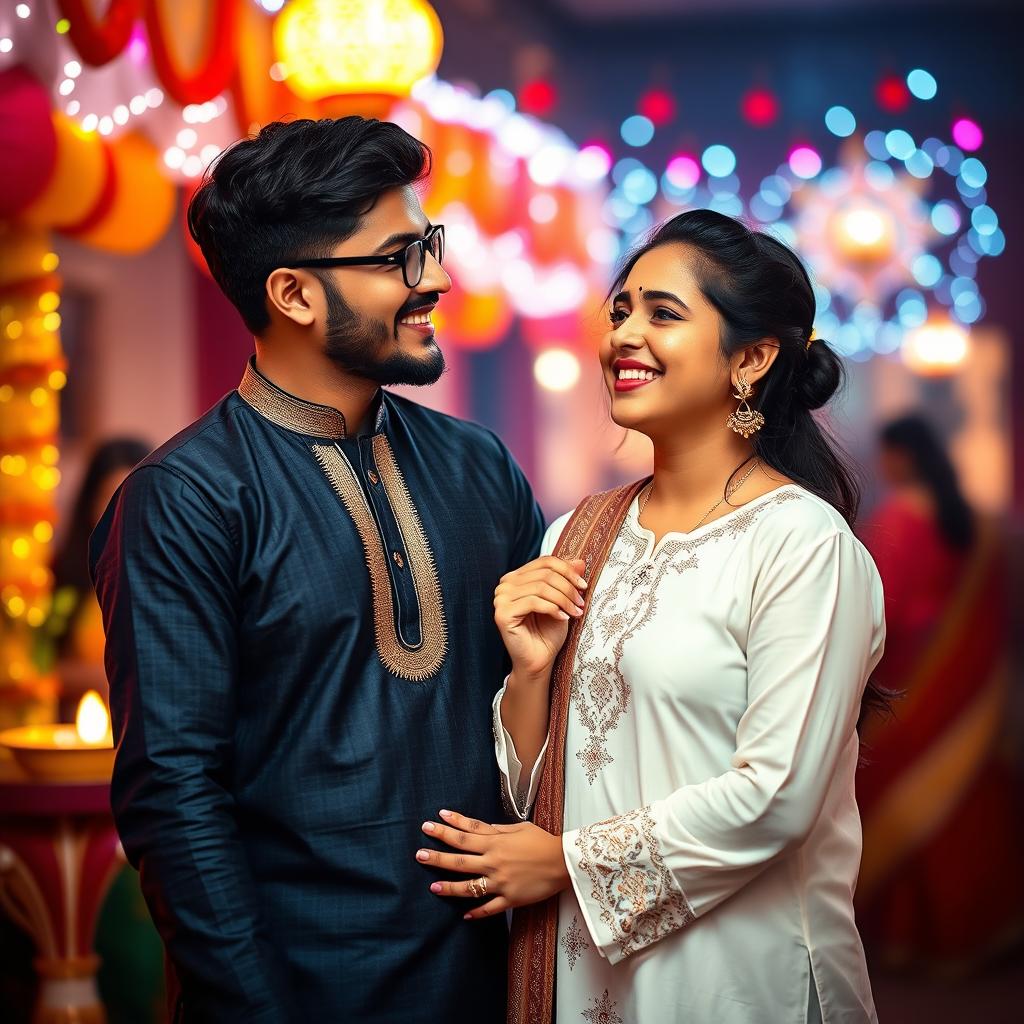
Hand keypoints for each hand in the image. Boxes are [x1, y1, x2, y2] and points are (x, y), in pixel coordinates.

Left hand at [415, 809, 570, 918]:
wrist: (564, 861)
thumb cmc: (543, 841)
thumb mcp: (519, 828)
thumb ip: (497, 829)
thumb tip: (478, 828)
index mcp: (496, 842)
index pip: (467, 832)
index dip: (449, 826)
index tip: (434, 820)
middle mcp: (494, 861)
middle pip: (460, 859)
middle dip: (438, 855)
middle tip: (419, 854)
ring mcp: (501, 882)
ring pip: (469, 886)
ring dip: (449, 887)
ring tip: (432, 887)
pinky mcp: (510, 899)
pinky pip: (490, 908)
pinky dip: (476, 913)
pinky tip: (463, 916)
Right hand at [494, 556, 587, 677]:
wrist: (539, 661)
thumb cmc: (548, 632)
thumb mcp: (562, 601)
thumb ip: (567, 580)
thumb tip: (580, 560)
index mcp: (517, 577)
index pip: (545, 561)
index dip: (567, 570)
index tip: (583, 585)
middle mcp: (505, 584)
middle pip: (545, 574)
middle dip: (568, 588)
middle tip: (581, 603)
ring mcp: (501, 598)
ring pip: (541, 587)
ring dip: (563, 599)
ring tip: (575, 612)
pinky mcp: (502, 613)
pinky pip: (533, 602)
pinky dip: (553, 608)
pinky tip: (562, 618)